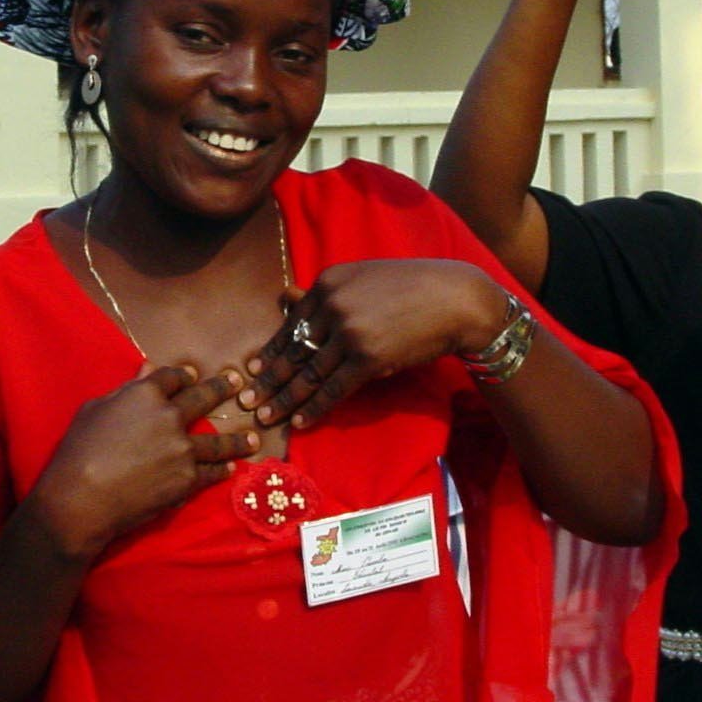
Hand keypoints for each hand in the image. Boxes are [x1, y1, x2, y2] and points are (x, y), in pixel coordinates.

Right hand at [29, 364, 252, 560]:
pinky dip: (221, 470)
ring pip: (218, 441)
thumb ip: (126, 390)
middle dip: (222, 388)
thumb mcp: (96, 410)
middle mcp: (171, 416)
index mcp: (146, 394)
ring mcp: (183, 449)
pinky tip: (230, 468)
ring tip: (253, 438)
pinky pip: (211, 472)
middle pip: (203, 398)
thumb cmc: (78, 450)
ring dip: (238, 439)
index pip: (172, 376)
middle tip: (237, 383)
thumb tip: (147, 369)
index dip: (183, 374)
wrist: (82, 498)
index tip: (193, 374)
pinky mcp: (187, 479)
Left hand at [243, 260, 504, 430]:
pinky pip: (334, 389)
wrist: (454, 299)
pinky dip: (315, 408)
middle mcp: (332, 305)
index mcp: (327, 283)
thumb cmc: (411, 287)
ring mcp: (349, 332)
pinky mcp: (368, 357)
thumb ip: (325, 293)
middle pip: (293, 350)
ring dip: (285, 399)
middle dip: (269, 379)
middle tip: (247, 400)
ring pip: (309, 374)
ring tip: (266, 417)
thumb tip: (285, 297)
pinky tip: (299, 422)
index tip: (254, 370)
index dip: (272, 351)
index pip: (292, 324)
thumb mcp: (362, 279)